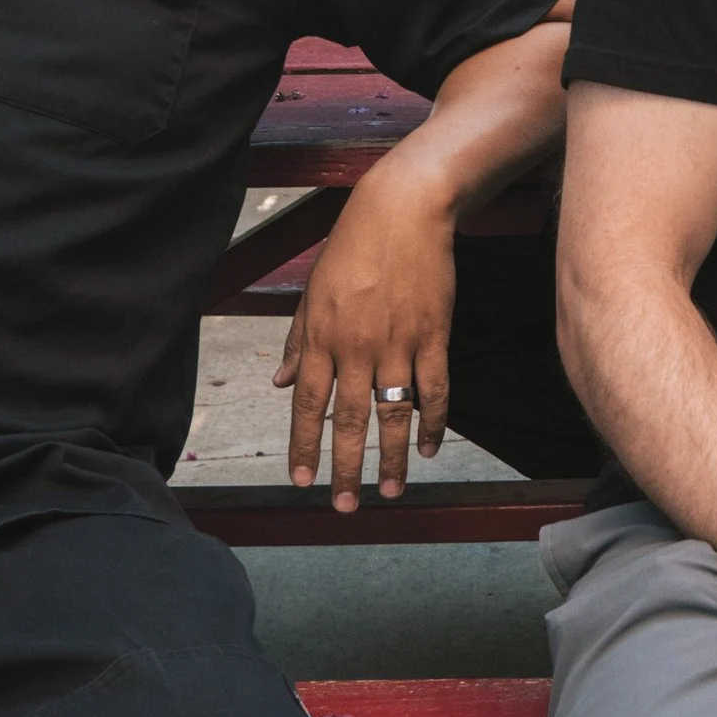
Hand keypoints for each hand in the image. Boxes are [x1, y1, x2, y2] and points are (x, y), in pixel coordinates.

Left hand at [280, 160, 456, 511]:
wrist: (403, 210)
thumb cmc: (352, 246)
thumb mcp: (313, 291)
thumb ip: (299, 340)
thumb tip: (281, 381)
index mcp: (321, 337)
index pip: (308, 405)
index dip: (304, 446)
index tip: (302, 481)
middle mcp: (356, 347)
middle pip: (349, 421)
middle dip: (344, 468)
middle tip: (344, 506)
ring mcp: (398, 344)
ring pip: (393, 415)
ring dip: (392, 458)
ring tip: (391, 491)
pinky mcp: (433, 336)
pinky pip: (435, 390)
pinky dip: (434, 422)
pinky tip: (431, 448)